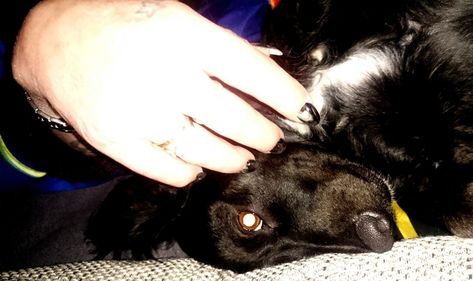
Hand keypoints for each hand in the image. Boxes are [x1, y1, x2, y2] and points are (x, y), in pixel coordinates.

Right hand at [12, 0, 309, 186]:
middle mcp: (166, 77)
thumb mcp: (176, 19)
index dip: (282, 94)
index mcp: (185, 38)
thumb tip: (264, 77)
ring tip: (242, 158)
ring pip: (207, 152)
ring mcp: (140, 113)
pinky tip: (197, 167)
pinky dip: (190, 173)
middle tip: (269, 139)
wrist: (55, 39)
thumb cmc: (124, 25)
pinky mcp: (116, 140)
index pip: (251, 72)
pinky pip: (168, 171)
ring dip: (233, 159)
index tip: (297, 108)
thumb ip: (218, 48)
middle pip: (235, 121)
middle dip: (262, 136)